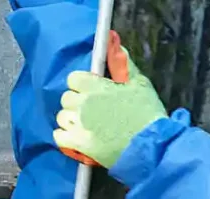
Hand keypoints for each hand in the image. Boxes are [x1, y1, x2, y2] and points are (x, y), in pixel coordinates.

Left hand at [54, 49, 166, 168]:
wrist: (151, 147)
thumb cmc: (147, 115)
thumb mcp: (138, 83)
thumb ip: (121, 63)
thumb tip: (112, 41)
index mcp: (95, 86)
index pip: (73, 78)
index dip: (82, 85)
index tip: (91, 92)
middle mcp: (83, 104)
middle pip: (66, 98)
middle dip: (77, 103)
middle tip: (92, 111)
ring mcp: (79, 124)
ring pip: (62, 117)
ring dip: (72, 120)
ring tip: (87, 126)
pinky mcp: (79, 144)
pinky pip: (59, 137)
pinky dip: (65, 137)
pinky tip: (78, 138)